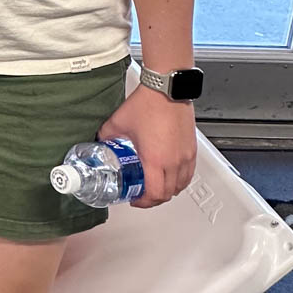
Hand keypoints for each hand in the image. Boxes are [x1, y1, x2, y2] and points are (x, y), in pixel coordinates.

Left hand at [99, 85, 196, 208]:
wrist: (166, 89)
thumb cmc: (147, 104)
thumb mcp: (117, 123)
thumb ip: (107, 137)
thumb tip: (101, 143)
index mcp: (155, 160)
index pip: (154, 194)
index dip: (144, 203)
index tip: (135, 199)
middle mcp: (173, 161)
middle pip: (168, 194)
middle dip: (154, 199)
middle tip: (143, 195)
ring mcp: (185, 156)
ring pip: (181, 185)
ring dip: (168, 190)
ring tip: (156, 186)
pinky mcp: (192, 148)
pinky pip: (189, 173)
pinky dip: (180, 180)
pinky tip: (170, 175)